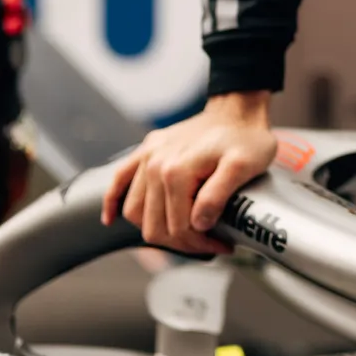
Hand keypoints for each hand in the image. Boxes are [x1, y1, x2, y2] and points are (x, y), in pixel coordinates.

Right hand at [102, 91, 275, 255]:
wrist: (237, 110)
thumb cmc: (245, 139)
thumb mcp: (243, 167)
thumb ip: (217, 196)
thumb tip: (196, 223)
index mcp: (176, 171)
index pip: (178, 228)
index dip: (201, 244)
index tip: (222, 245)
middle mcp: (154, 164)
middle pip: (154, 226)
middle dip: (182, 243)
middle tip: (207, 244)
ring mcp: (147, 157)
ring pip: (135, 212)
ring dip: (156, 231)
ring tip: (184, 234)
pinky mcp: (145, 150)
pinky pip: (119, 180)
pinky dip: (112, 202)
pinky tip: (110, 219)